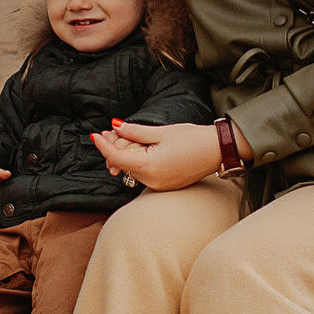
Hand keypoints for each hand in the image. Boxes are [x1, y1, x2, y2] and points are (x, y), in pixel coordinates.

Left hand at [89, 119, 223, 192]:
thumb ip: (135, 132)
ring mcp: (158, 186)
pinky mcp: (165, 186)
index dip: (103, 146)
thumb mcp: (161, 132)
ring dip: (126, 155)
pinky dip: (138, 162)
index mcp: (150, 167)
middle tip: (111, 132)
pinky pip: (144, 175)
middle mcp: (152, 181)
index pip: (117, 158)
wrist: (217, 150)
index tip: (95, 135)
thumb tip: (115, 127)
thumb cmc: (192, 138)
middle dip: (114, 149)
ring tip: (127, 137)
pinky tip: (140, 149)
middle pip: (123, 166)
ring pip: (132, 170)